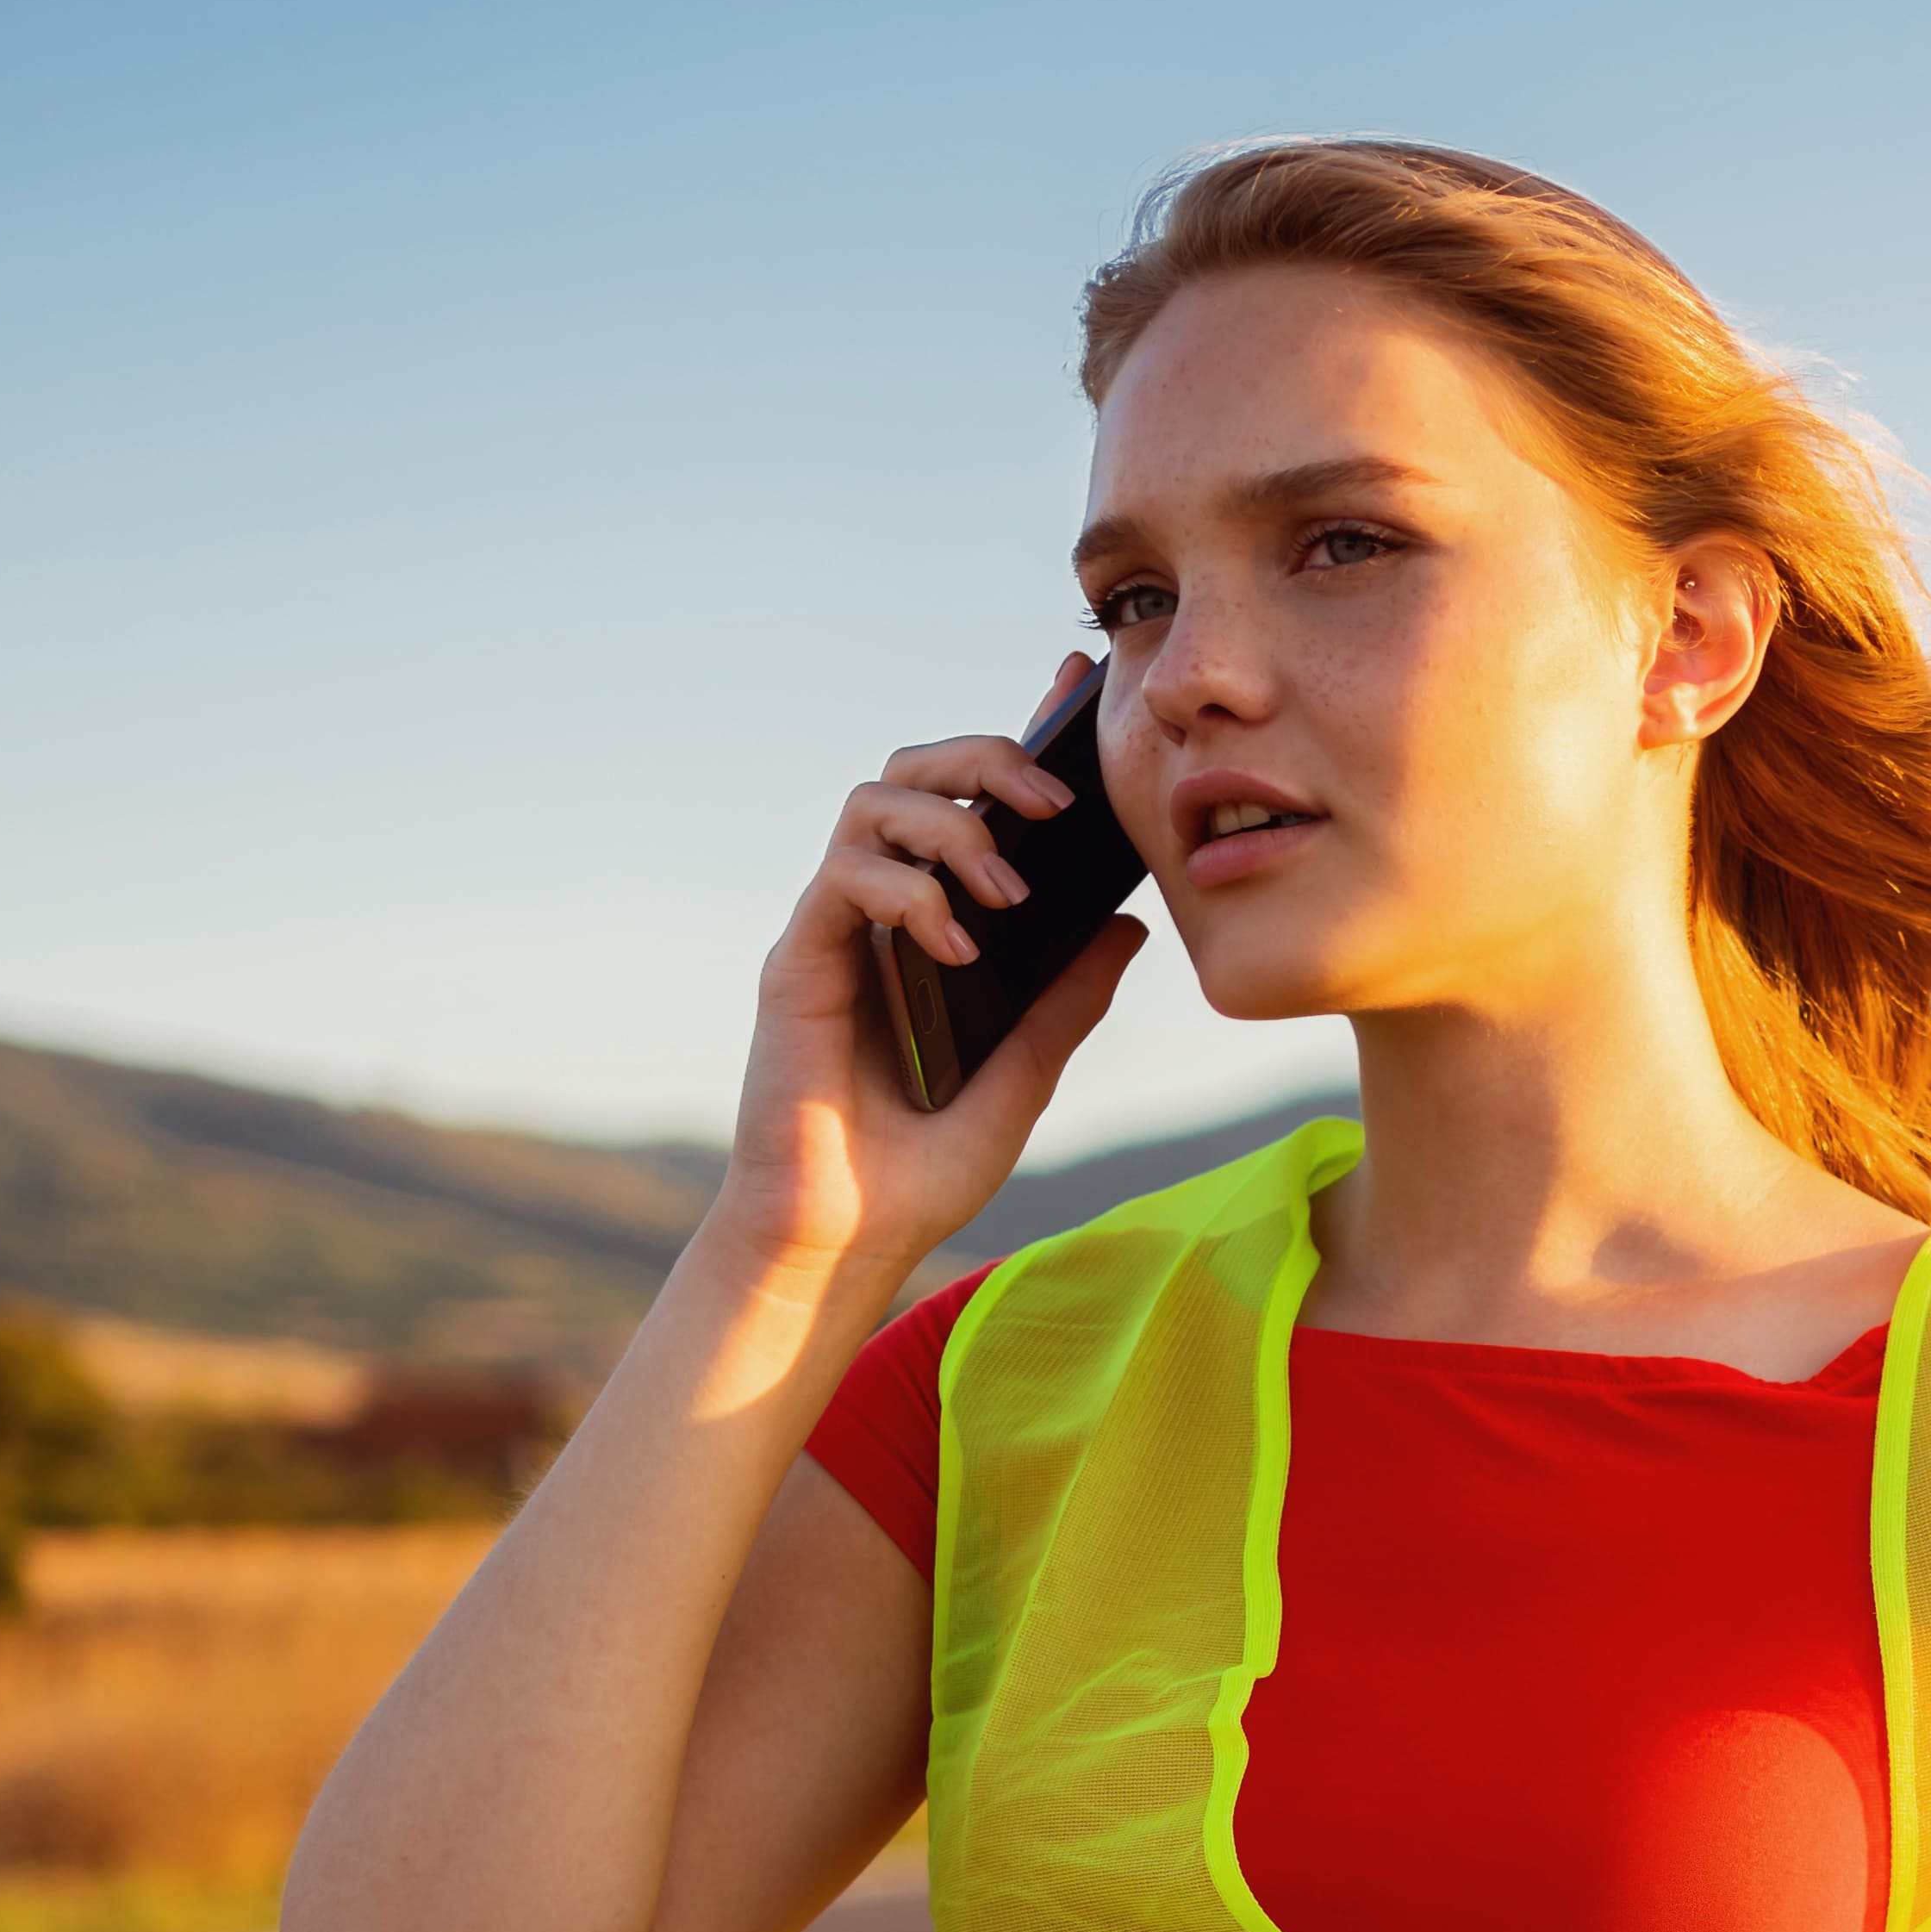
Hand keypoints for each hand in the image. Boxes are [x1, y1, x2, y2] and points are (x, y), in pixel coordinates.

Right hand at [717, 730, 1142, 1288]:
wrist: (848, 1239)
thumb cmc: (924, 1165)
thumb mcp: (1026, 1074)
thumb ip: (1068, 998)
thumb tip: (1131, 922)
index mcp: (934, 921)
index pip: (971, 803)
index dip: (1017, 738)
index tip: (1074, 692)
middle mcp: (878, 909)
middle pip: (913, 772)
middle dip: (986, 761)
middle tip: (1052, 806)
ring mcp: (834, 930)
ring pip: (871, 803)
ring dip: (949, 824)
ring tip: (1006, 887)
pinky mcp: (800, 963)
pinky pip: (842, 881)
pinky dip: (907, 894)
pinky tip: (956, 946)